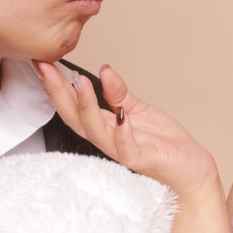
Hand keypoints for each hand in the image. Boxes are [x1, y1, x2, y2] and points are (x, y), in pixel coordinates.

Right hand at [34, 62, 220, 199]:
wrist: (190, 170)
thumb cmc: (164, 144)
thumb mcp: (137, 110)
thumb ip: (119, 93)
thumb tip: (105, 69)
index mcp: (104, 126)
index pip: (73, 105)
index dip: (56, 85)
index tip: (42, 62)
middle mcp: (107, 140)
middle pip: (74, 118)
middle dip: (58, 92)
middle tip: (46, 68)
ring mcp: (122, 151)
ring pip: (95, 131)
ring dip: (86, 107)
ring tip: (80, 82)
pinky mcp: (141, 160)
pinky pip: (127, 149)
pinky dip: (122, 133)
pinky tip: (120, 117)